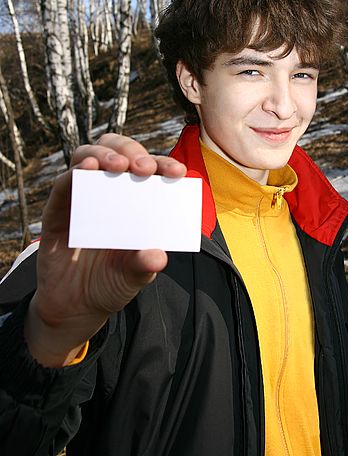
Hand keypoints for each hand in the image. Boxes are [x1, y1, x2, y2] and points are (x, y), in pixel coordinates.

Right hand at [24, 134, 186, 366]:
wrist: (76, 308)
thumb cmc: (112, 282)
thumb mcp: (133, 276)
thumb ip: (144, 265)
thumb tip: (158, 256)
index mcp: (137, 200)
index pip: (152, 171)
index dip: (165, 165)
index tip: (178, 172)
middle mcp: (110, 190)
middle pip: (119, 151)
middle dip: (133, 153)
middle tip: (144, 168)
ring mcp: (83, 196)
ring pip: (89, 155)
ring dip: (105, 155)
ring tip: (117, 166)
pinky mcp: (58, 209)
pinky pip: (63, 183)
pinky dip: (74, 173)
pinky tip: (86, 171)